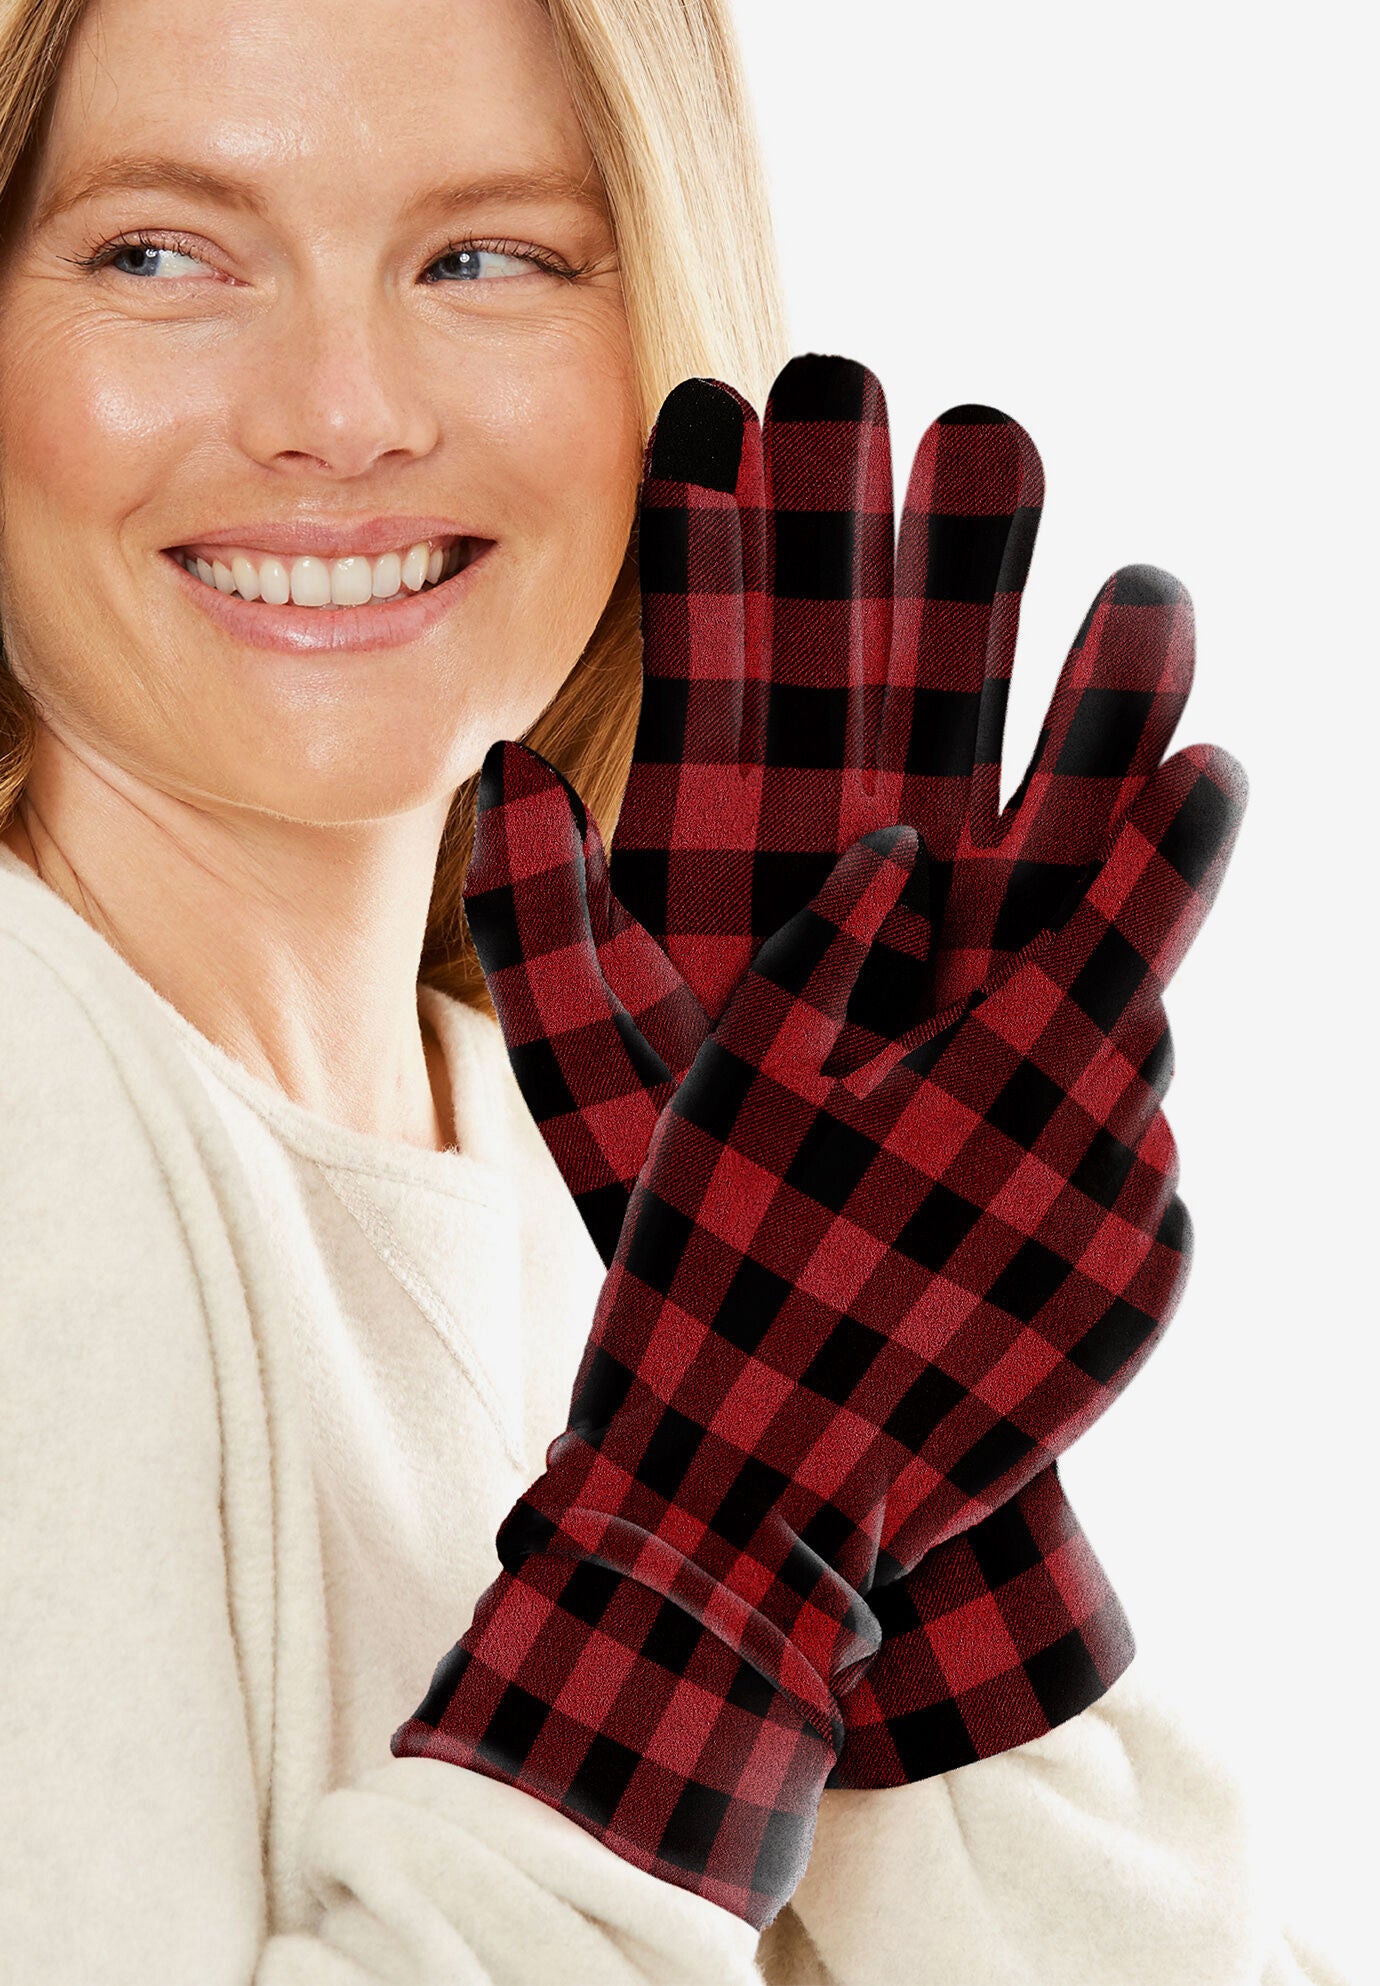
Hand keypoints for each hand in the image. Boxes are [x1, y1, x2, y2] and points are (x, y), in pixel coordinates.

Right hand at [398, 738, 1244, 1926]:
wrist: (755, 1505)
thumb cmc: (723, 1272)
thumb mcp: (734, 1079)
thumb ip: (825, 941)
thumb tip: (898, 844)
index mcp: (1008, 1072)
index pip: (1137, 913)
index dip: (1182, 826)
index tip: (1221, 761)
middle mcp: (1107, 1154)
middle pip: (1127, 1019)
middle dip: (1060, 1001)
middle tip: (947, 1052)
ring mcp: (1132, 1251)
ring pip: (1126, 1119)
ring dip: (1056, 1109)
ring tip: (924, 1181)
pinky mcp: (1132, 1325)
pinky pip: (1132, 1214)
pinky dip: (1070, 1200)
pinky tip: (958, 1250)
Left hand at [464, 359, 1197, 1783]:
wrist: (818, 1397)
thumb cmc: (699, 1245)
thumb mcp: (596, 1071)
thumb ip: (541, 919)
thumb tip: (506, 762)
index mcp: (729, 867)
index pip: (717, 670)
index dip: (716, 546)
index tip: (715, 410)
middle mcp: (855, 869)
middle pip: (868, 665)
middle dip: (869, 527)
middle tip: (875, 383)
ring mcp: (965, 931)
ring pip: (997, 741)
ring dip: (1015, 619)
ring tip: (1034, 485)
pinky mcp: (1056, 1019)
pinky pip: (1098, 889)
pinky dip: (1123, 797)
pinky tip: (1164, 697)